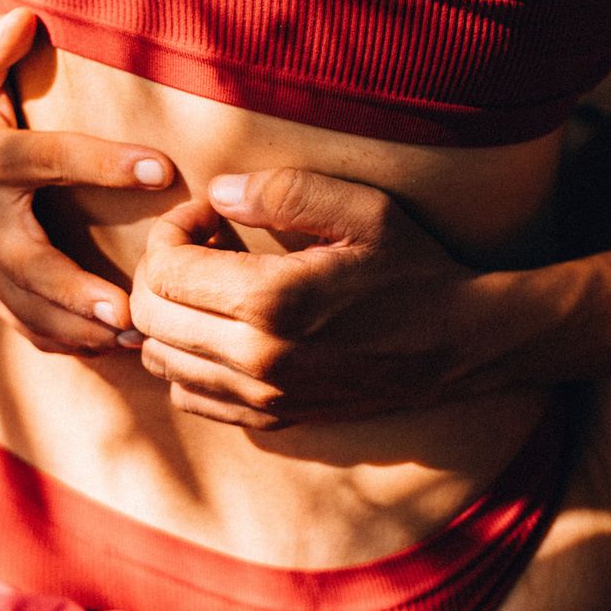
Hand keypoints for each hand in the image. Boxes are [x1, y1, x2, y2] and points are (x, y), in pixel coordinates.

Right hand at [0, 7, 174, 352]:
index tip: (164, 167)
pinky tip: (111, 349)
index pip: (49, 158)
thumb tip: (26, 15)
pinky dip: (62, 341)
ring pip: (24, 306)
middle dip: (72, 287)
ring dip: (76, 327)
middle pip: (25, 260)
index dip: (103, 162)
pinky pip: (23, 324)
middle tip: (126, 308)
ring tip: (131, 339)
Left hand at [131, 168, 487, 427]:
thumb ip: (283, 192)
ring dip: (170, 317)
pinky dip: (187, 362)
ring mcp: (263, 397)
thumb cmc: (414, 269)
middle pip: (149, 317)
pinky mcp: (274, 418)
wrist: (461, 343)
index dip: (172, 231)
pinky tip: (224, 331)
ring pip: (161, 361)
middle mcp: (257, 359)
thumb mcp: (362, 210)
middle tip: (202, 246)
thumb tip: (218, 194)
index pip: (164, 270)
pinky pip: (191, 398)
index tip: (210, 215)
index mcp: (272, 302)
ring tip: (212, 287)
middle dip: (160, 271)